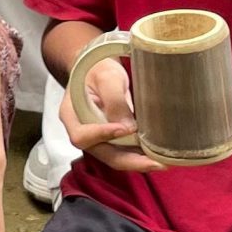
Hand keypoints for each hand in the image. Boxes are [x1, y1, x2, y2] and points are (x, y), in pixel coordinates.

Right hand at [59, 57, 166, 174]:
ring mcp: (97, 138)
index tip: (124, 129)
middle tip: (155, 163)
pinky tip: (157, 156)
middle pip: (101, 153)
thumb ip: (114, 99)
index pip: (81, 135)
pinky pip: (124, 151)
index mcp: (70, 115)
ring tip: (161, 162)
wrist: (99, 69)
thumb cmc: (98, 68)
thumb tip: (129, 128)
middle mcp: (82, 131)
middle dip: (129, 160)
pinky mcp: (111, 139)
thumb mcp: (106, 77)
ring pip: (115, 157)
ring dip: (137, 162)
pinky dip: (139, 155)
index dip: (102, 136)